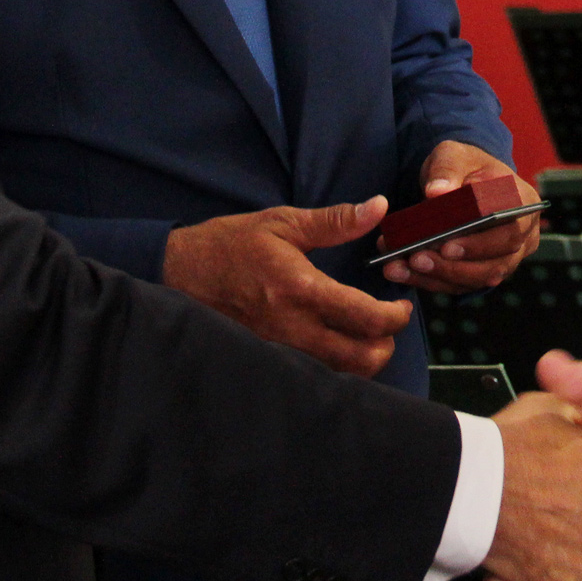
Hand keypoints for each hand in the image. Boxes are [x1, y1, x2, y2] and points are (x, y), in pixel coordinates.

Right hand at [162, 200, 411, 376]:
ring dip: (362, 360)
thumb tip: (379, 206)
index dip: (395, 317)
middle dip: (385, 345)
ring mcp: (278, 348)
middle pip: (359, 359)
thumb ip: (335, 221)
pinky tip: (336, 344)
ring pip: (338, 373)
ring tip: (366, 335)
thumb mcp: (283, 222)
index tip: (403, 307)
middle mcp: (292, 327)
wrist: (178, 272)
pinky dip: (334, 367)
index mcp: (301, 289)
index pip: (365, 317)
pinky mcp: (267, 357)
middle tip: (388, 325)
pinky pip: (312, 374)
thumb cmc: (231, 244)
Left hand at [382, 140, 542, 292]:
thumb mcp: (454, 155)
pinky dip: (431, 281)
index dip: (480, 243)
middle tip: (418, 260)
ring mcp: (507, 257)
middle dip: (455, 266)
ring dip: (439, 277)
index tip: (446, 246)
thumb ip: (447, 170)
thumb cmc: (465, 166)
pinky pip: (462, 285)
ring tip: (402, 267)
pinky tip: (403, 272)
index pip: (510, 230)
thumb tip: (436, 192)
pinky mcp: (484, 271)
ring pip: (478, 279)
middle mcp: (523, 235)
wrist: (465, 179)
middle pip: (497, 263)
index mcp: (522, 202)